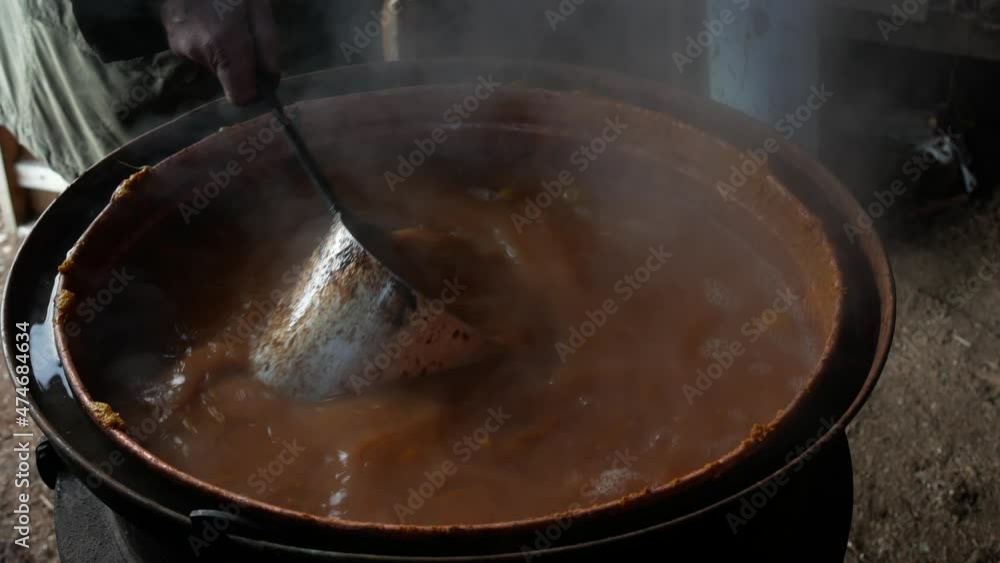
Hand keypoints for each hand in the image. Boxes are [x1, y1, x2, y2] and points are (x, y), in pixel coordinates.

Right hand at [159, 0, 278, 104]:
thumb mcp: (260, 9)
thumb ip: (267, 49)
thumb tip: (271, 81)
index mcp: (225, 44)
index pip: (240, 97)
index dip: (253, 92)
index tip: (261, 80)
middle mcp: (198, 51)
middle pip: (226, 79)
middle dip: (238, 65)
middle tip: (242, 32)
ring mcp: (179, 44)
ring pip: (210, 63)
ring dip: (220, 49)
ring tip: (222, 17)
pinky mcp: (169, 38)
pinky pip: (196, 50)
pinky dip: (204, 39)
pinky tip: (206, 15)